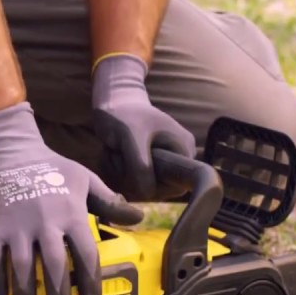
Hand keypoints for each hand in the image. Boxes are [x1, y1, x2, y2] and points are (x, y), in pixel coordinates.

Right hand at [0, 102, 143, 294]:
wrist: (10, 150)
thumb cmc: (52, 166)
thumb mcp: (85, 179)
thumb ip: (110, 202)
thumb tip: (138, 217)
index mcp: (72, 214)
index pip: (86, 254)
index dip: (90, 282)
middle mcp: (46, 223)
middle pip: (55, 268)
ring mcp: (19, 226)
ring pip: (23, 268)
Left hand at [91, 53, 195, 200]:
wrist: (113, 101)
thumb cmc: (125, 114)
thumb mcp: (131, 138)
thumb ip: (140, 165)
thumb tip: (147, 193)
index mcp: (183, 150)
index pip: (177, 187)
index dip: (154, 187)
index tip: (132, 170)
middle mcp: (177, 160)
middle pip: (156, 191)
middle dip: (131, 178)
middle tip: (116, 155)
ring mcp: (161, 164)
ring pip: (139, 189)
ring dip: (119, 175)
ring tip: (113, 152)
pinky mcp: (145, 167)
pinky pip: (130, 183)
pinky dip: (116, 174)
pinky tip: (111, 156)